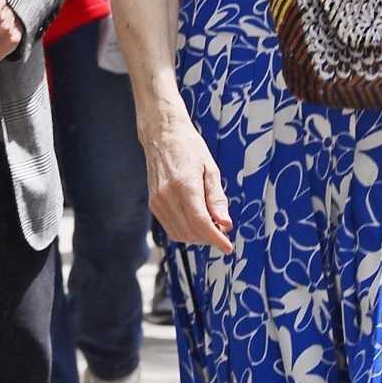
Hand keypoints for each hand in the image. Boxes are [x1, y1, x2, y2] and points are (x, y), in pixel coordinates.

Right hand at [141, 101, 232, 253]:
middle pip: (190, 232)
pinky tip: (197, 223)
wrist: (162, 135)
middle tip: (223, 232)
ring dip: (197, 237)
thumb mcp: (210, 169)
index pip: (201, 223)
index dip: (216, 239)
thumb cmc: (189, 148)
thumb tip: (225, 224)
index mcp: (184, 185)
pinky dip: (186, 231)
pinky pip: (171, 228)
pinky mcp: (153, 204)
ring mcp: (157, 202)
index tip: (228, 247)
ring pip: (179, 234)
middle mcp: (167, 196)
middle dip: (209, 238)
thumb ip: (216, 198)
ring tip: (211, 226)